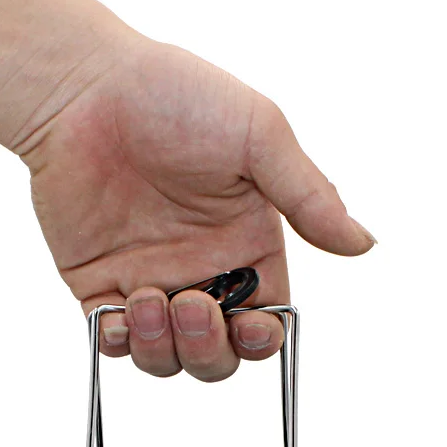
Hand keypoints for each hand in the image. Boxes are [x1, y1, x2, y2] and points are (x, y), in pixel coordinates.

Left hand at [20, 35, 374, 380]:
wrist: (85, 87)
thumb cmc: (173, 97)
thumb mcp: (259, 136)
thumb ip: (309, 197)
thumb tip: (362, 242)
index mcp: (246, 245)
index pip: (265, 320)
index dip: (261, 340)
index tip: (251, 323)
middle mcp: (199, 271)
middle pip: (218, 354)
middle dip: (209, 350)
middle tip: (190, 304)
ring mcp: (148, 281)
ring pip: (166, 358)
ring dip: (163, 349)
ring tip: (148, 299)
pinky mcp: (99, 284)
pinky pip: (112, 341)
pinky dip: (118, 343)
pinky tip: (119, 312)